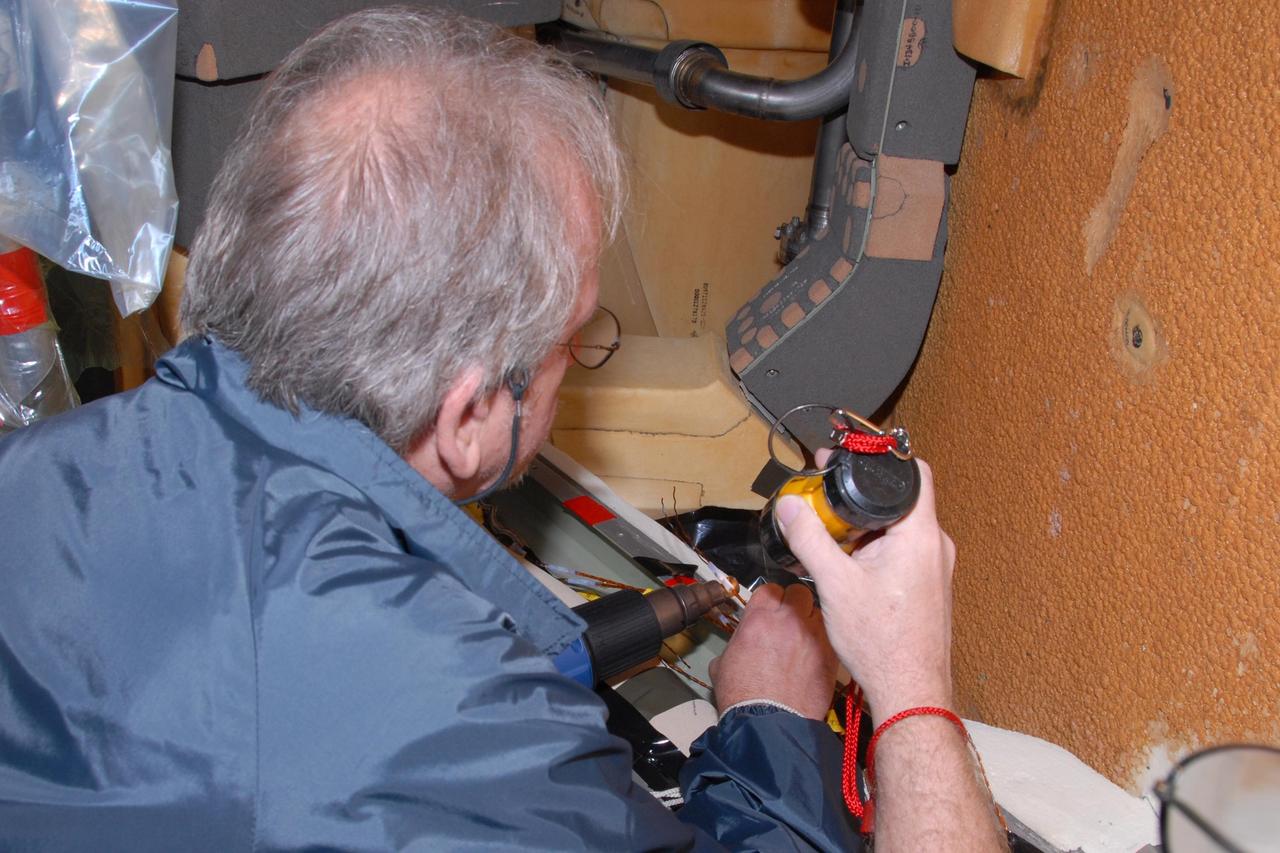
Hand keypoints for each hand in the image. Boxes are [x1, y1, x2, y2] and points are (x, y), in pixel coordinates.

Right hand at [708, 582, 837, 719]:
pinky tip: (815, 655)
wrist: (767, 722)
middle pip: (800, 591)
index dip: (771, 597)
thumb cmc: (743, 697)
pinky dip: (824, 641)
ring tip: (806, 637)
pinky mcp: (829, 655)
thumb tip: (740, 646)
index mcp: (759, 618)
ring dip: (812, 620)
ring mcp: (812, 636)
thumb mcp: (723, 663)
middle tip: (791, 617)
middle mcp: (788, 621)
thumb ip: (737, 644)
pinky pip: (831, 636)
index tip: (771, 606)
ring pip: (819, 611)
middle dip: (795, 601)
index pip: (770, 588)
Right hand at [775, 459, 954, 721]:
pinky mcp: (927, 586)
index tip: (845, 460)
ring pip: (896, 528)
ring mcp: (934, 567)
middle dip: (858, 497)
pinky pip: (900, 551)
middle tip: (823, 500)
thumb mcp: (835, 583)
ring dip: (863, 527)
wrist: (909, 691)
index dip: (878, 460)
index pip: (913, 472)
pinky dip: (874, 549)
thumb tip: (790, 506)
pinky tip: (847, 567)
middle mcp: (934, 546)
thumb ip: (810, 538)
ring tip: (829, 538)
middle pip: (898, 500)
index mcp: (920, 534)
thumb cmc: (882, 642)